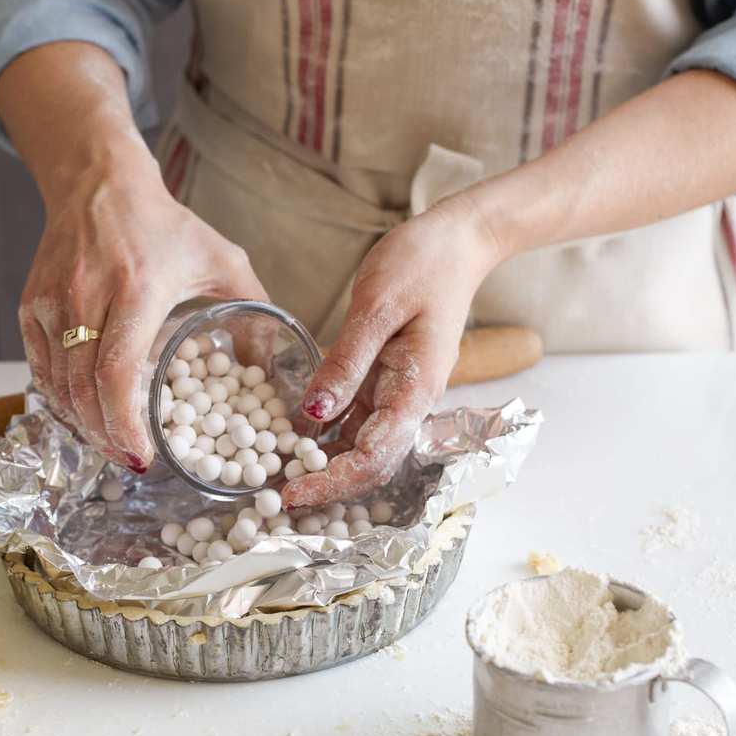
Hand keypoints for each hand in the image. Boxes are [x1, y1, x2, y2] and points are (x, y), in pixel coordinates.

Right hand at [19, 164, 266, 470]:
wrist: (99, 182)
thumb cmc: (165, 224)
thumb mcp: (221, 259)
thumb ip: (254, 310)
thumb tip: (273, 365)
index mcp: (137, 288)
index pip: (118, 372)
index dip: (125, 424)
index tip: (142, 455)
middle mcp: (88, 296)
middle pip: (84, 390)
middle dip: (106, 437)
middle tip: (132, 461)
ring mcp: (53, 301)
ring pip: (58, 385)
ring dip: (83, 425)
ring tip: (111, 444)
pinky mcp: (32, 305)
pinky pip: (41, 368)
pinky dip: (60, 400)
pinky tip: (84, 415)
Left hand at [282, 195, 502, 506]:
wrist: (459, 241)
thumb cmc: (422, 263)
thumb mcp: (376, 307)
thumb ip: (346, 361)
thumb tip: (314, 414)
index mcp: (415, 388)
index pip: (373, 456)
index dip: (331, 480)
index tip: (290, 492)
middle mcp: (411, 399)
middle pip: (370, 462)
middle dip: (326, 483)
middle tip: (276, 494)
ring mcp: (400, 391)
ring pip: (362, 444)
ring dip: (325, 464)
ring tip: (279, 471)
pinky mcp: (388, 378)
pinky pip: (357, 417)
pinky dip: (328, 434)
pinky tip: (295, 436)